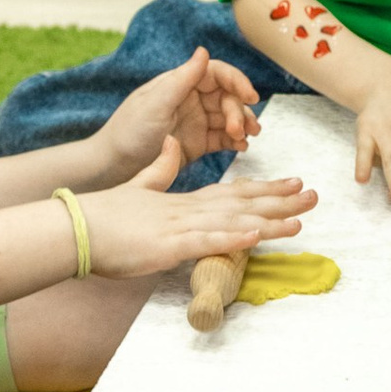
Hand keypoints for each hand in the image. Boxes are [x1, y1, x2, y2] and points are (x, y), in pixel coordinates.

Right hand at [85, 134, 313, 280]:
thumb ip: (159, 171)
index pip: (233, 193)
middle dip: (280, 200)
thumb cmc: (103, 217)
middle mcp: (188, 210)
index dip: (265, 189)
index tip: (292, 184)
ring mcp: (179, 227)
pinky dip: (231, 237)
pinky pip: (204, 240)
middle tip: (315, 194)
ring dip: (267, 220)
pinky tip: (255, 234)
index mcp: (183, 202)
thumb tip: (170, 146)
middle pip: (242, 203)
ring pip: (232, 220)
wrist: (75, 227)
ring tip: (300, 217)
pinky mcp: (167, 245)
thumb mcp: (138, 190)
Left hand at [106, 46, 263, 177]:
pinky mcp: (198, 144)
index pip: (217, 73)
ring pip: (228, 118)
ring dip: (242, 125)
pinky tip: (241, 147)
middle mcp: (190, 100)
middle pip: (227, 97)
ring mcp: (195, 122)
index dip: (237, 81)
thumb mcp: (156, 103)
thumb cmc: (129, 131)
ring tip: (247, 137)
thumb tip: (203, 50)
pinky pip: (223, 139)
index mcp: (180, 84)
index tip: (250, 96)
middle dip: (238, 111)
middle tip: (239, 129)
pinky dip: (235, 142)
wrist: (115, 166)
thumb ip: (182, 79)